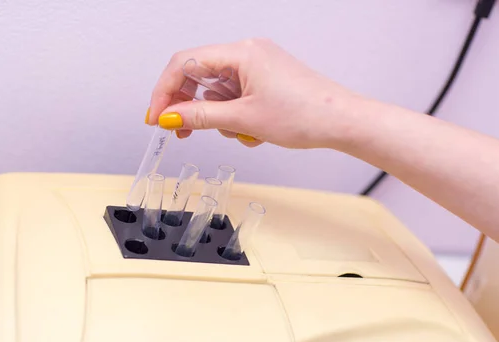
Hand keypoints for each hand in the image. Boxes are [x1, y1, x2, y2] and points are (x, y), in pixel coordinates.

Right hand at [146, 38, 361, 148]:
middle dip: (188, 106)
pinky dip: (233, 114)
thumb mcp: (243, 119)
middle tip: (180, 132)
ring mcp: (257, 66)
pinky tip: (249, 129)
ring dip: (217, 115)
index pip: (184, 64)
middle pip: (197, 75)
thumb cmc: (305, 114)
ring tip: (238, 132)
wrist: (342, 121)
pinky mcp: (264, 79)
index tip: (156, 118)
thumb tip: (169, 117)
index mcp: (240, 52)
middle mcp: (247, 53)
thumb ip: (201, 117)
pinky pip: (234, 95)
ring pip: (216, 89)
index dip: (164, 92)